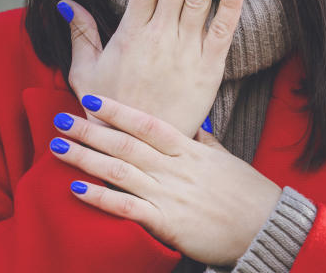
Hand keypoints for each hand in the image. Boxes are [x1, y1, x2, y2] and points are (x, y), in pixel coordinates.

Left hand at [49, 95, 281, 265]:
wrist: (266, 227)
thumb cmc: (248, 193)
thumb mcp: (225, 159)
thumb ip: (204, 142)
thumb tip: (193, 126)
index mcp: (189, 149)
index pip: (146, 123)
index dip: (117, 110)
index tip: (92, 98)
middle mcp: (174, 167)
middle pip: (124, 144)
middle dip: (90, 130)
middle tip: (60, 118)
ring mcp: (169, 194)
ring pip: (119, 171)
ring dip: (86, 158)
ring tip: (58, 148)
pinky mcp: (167, 223)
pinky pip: (127, 208)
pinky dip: (100, 199)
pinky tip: (76, 190)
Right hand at [59, 0, 245, 136]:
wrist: (139, 151)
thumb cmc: (109, 112)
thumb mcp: (85, 73)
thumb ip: (81, 35)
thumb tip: (67, 3)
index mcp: (131, 33)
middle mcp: (160, 37)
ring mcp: (187, 52)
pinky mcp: (210, 69)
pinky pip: (223, 31)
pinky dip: (232, 5)